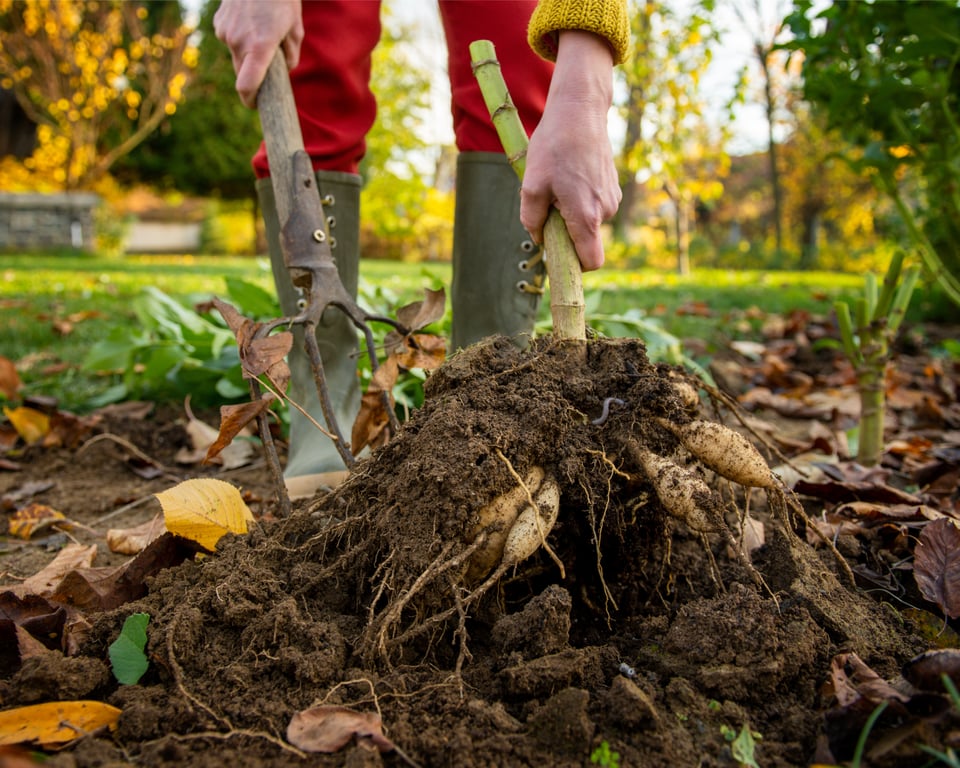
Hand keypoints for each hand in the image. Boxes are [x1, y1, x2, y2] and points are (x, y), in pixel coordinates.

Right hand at [213, 0, 303, 107]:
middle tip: (268, 72)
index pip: (247, 86)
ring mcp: (225, 32)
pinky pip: (230, 40)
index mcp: (259, 47)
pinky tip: (250, 22)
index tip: (256, 105)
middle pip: (242, 75)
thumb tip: (284, 70)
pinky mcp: (219, 23)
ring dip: (248, 54)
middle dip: (254, 78)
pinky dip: (240, 39)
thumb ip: (290, 56)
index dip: (250, 100)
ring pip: (237, 56)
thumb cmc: (282, 0)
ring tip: (262, 34)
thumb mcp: (295, 29)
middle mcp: (238, 42)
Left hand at [521, 31, 620, 271]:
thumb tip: (540, 239)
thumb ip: (531, 219)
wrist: (580, 110)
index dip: (575, 267)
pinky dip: (580, 200)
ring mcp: (612, 198)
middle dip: (566, 233)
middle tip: (548, 205)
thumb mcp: (531, 184)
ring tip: (558, 183)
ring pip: (588, 222)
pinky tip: (570, 174)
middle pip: (585, 241)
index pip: (590, 262)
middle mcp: (605, 211)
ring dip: (571, 213)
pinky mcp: (612, 187)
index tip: (558, 261)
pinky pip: (594, 206)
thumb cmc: (554, 146)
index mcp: (586, 216)